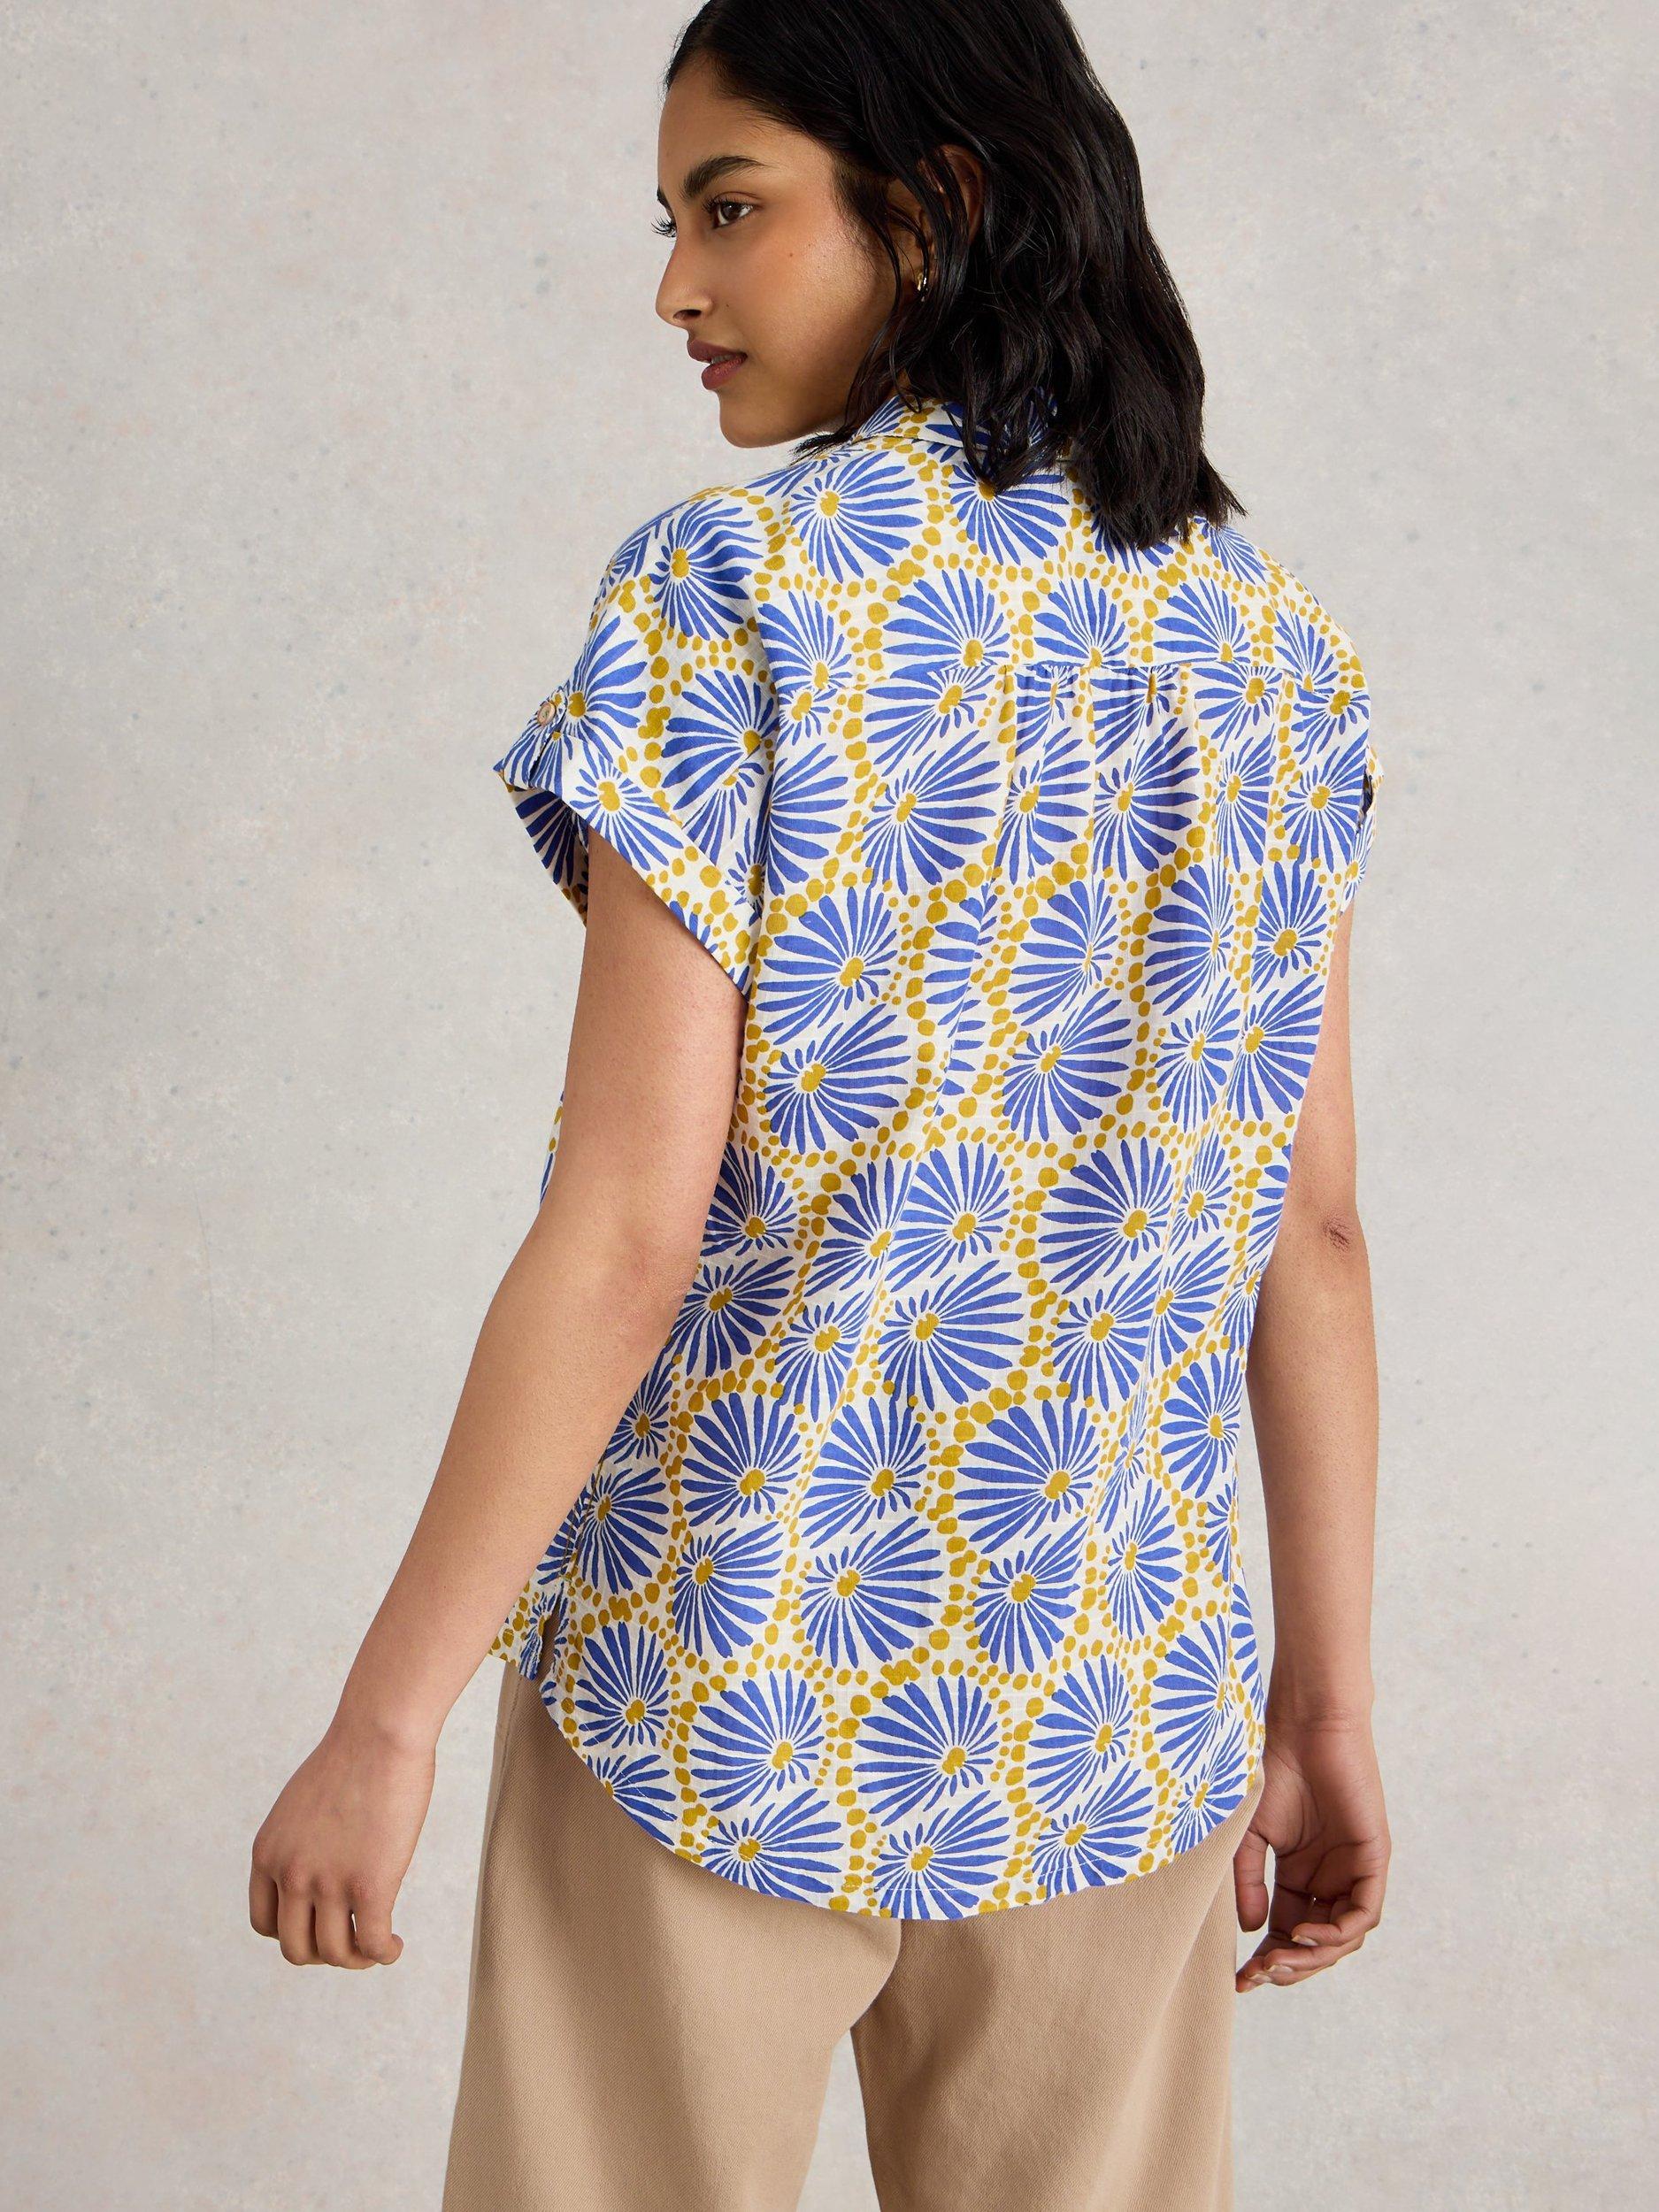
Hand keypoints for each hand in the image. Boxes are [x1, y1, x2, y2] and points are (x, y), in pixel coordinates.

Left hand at [249, 1709, 435, 1967]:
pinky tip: (395, 1945)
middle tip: (352, 1941)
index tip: (322, 1925)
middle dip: (324, 1953)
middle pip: (296, 1949)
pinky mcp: (369, 1886)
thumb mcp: (303, 1803)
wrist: (379, 1733)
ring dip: (357, 1958)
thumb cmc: (353, 1756)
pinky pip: (371, 1943)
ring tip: (379, 1945)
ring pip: (335, 1953)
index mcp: (268, 1854)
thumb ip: (301, 1840)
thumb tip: (322, 1864)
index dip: (294, 1933)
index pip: (264, 1923)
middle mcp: (290, 1874)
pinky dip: (383, 1953)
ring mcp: (328, 1883)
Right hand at [1232, 1714, 1388, 1991]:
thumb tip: (1251, 1931)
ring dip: (1312, 1957)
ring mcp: (1353, 1870)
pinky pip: (1363, 1914)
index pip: (1287, 1931)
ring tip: (1280, 1958)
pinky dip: (1338, 1933)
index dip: (1267, 1959)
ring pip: (1342, 1938)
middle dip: (1289, 1966)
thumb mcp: (1251, 1835)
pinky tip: (1305, 1934)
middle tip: (1260, 1975)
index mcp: (1301, 1874)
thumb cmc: (1274, 1770)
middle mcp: (1330, 1878)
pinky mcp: (1374, 1859)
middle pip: (1316, 1945)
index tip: (1240, 1979)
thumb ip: (1250, 1882)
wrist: (1304, 1727)